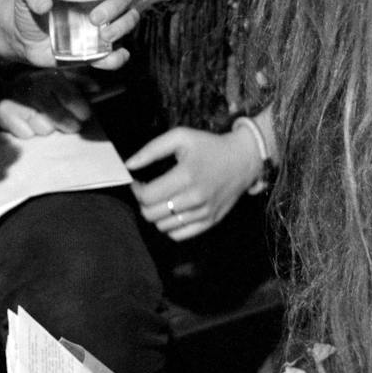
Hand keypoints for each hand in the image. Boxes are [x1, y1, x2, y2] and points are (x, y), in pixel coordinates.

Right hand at [0, 69, 92, 136]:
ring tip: (47, 124)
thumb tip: (96, 89)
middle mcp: (30, 84)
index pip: (63, 89)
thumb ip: (81, 84)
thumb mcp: (65, 80)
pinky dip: (28, 132)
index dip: (76, 104)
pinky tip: (31, 127)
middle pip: (50, 109)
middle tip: (73, 127)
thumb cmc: (46, 88)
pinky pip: (23, 131)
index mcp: (48, 75)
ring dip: (46, 127)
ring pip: (39, 123)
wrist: (12, 87)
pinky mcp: (3, 112)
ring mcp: (15, 97)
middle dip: (64, 121)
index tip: (85, 115)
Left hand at [12, 0, 137, 70]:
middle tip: (94, 18)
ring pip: (129, 21)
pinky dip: (118, 57)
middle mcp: (102, 2)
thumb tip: (44, 3)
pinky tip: (113, 56)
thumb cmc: (29, 9)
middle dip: (115, 7)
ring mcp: (104, 25)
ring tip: (104, 35)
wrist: (24, 39)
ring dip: (122, 27)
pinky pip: (117, 54)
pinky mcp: (98, 49)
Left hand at [127, 124, 263, 240]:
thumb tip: (128, 165)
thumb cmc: (209, 146)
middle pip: (151, 214)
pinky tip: (172, 211)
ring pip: (163, 227)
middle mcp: (195, 198)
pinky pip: (179, 235)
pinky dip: (169, 226)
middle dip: (143, 203)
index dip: (136, 190)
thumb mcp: (180, 137)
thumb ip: (151, 150)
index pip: (147, 197)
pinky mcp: (210, 222)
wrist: (243, 160)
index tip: (138, 182)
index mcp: (186, 176)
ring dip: (156, 214)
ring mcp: (204, 213)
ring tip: (161, 200)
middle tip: (148, 191)